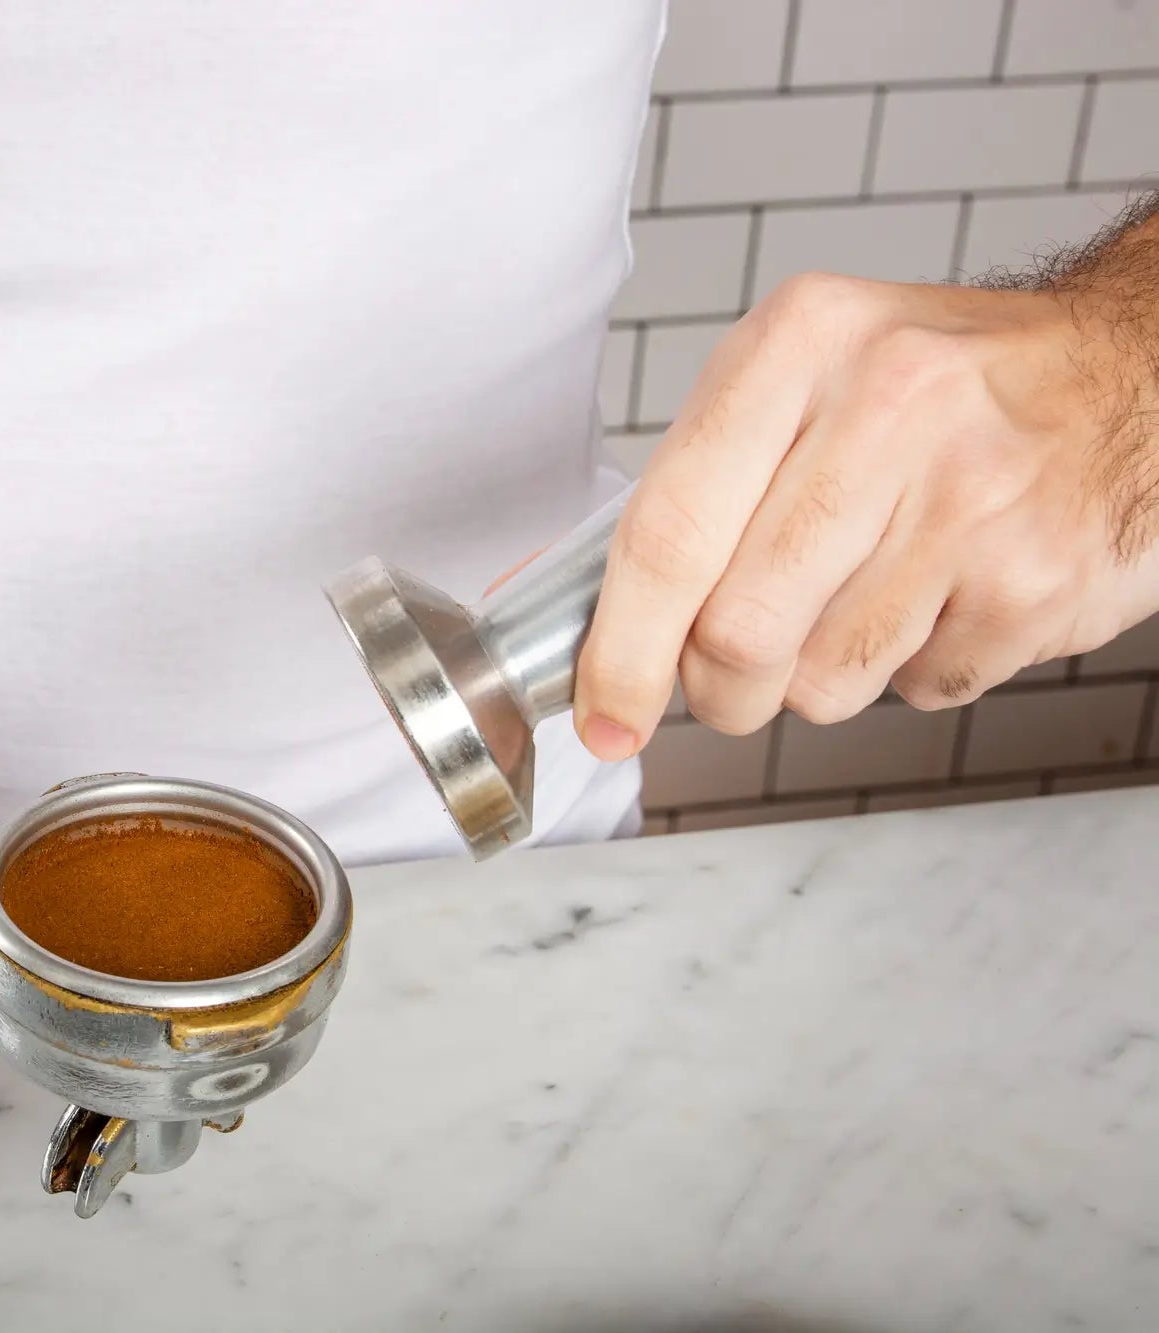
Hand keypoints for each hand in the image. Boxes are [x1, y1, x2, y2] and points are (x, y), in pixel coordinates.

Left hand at [573, 261, 1158, 756]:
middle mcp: (889, 408)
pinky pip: (919, 690)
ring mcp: (974, 500)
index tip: (604, 713)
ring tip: (859, 602)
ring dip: (815, 679)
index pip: (669, 532)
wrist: (1134, 373)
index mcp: (801, 344)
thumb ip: (693, 488)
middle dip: (717, 688)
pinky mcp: (1037, 582)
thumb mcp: (801, 377)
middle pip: (737, 629)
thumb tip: (582, 616)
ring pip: (823, 680)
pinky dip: (911, 670)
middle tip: (730, 678)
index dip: (621, 649)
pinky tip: (940, 594)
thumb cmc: (938, 387)